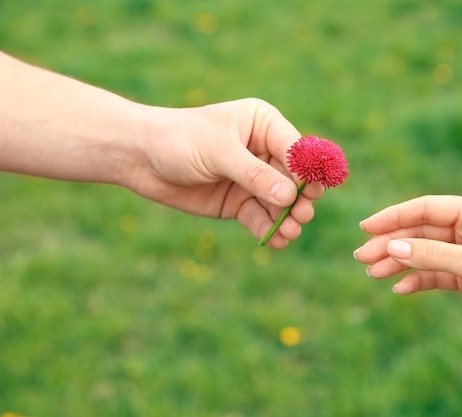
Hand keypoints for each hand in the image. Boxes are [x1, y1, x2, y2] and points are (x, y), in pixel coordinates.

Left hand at [123, 98, 323, 247]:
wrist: (140, 159)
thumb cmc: (179, 140)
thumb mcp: (218, 152)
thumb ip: (254, 175)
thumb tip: (289, 197)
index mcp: (264, 126)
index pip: (295, 150)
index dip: (307, 171)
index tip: (313, 192)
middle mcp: (263, 152)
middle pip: (293, 180)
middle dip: (299, 199)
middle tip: (302, 216)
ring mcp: (252, 180)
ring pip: (280, 203)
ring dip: (287, 219)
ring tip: (289, 233)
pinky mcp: (239, 202)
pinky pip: (261, 218)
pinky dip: (269, 230)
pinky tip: (276, 241)